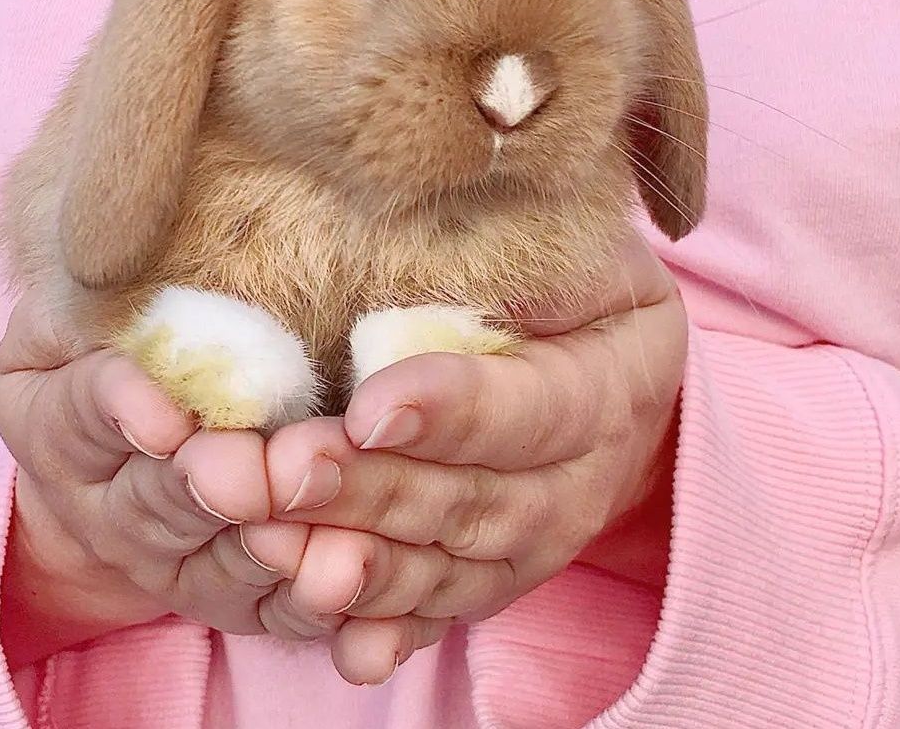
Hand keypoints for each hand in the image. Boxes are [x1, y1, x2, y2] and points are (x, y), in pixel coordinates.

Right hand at [0, 289, 311, 667]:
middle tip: (243, 477)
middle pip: (150, 502)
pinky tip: (343, 580)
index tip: (165, 415)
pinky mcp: (229, 594)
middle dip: (199, 489)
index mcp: (55, 422)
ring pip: (210, 566)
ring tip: (299, 534)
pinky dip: (305, 600)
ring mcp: (165, 561)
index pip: (81, 413)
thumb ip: (99, 279)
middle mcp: (102, 505)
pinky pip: (266, 609)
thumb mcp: (84, 298)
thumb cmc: (117, 335)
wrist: (126, 440)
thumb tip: (121, 231)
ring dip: (259, 553)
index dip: (121, 410)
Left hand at [262, 236, 685, 683]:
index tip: (368, 405)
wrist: (612, 361)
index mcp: (612, 382)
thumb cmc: (576, 282)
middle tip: (288, 474)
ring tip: (286, 555)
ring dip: (370, 569)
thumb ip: (529, 260)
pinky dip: (396, 632)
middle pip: (481, 499)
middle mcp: (584, 478)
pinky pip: (448, 610)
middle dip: (380, 492)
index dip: (456, 410)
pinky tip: (347, 651)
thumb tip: (449, 250)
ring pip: (456, 566)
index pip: (536, 406)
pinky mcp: (498, 571)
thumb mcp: (576, 247)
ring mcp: (541, 538)